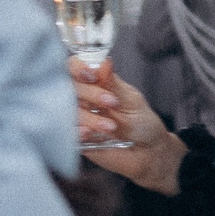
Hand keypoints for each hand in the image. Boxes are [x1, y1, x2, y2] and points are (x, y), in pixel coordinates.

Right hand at [72, 59, 185, 191]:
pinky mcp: (74, 138)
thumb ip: (114, 84)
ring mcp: (76, 118)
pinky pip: (66, 132)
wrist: (148, 153)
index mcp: (95, 84)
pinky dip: (77, 131)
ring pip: (67, 111)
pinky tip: (89, 134)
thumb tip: (104, 62)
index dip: (77, 68)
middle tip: (111, 102)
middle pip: (68, 87)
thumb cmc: (142, 124)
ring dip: (89, 117)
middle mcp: (81, 99)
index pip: (74, 68)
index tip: (91, 75)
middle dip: (89, 93)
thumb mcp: (132, 100)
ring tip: (111, 127)